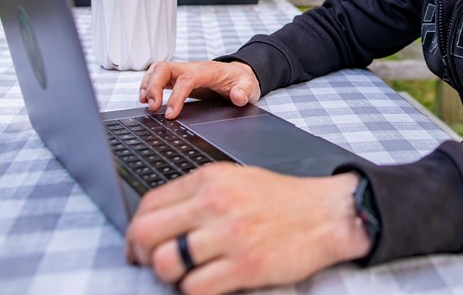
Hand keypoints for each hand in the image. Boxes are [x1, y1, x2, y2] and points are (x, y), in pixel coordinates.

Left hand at [125, 165, 372, 293]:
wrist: (328, 214)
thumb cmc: (283, 200)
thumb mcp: (237, 180)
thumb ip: (198, 196)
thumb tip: (159, 221)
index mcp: (210, 179)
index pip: (149, 204)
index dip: (135, 232)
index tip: (138, 246)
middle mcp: (215, 203)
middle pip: (146, 233)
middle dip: (140, 254)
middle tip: (151, 264)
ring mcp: (229, 235)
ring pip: (166, 263)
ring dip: (169, 275)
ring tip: (186, 273)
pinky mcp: (244, 265)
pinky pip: (194, 288)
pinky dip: (194, 291)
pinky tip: (210, 282)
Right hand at [140, 60, 260, 118]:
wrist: (239, 75)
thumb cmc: (241, 80)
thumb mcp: (249, 86)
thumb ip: (244, 91)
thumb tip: (238, 97)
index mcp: (208, 71)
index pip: (187, 79)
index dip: (176, 96)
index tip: (171, 114)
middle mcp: (192, 68)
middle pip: (165, 68)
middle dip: (154, 86)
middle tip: (152, 107)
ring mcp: (183, 71)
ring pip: (158, 69)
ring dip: (148, 84)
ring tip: (146, 103)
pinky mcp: (178, 77)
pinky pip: (158, 76)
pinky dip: (148, 85)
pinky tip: (147, 99)